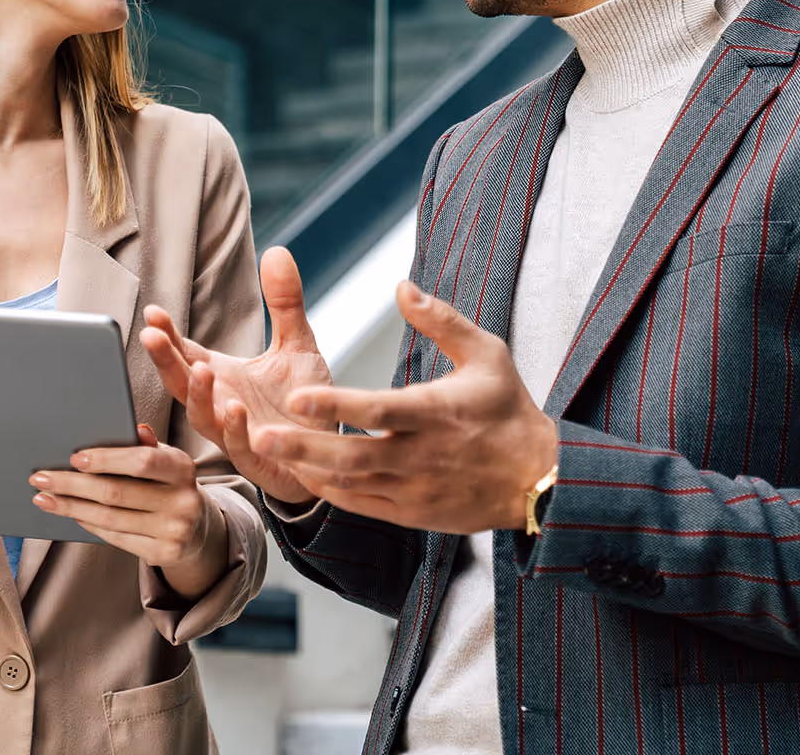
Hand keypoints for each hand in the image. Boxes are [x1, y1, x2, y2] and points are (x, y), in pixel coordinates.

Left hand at [29, 423, 226, 597]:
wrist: (197, 527)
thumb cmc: (170, 483)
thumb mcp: (166, 459)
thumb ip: (149, 445)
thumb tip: (134, 428)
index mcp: (183, 467)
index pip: (142, 461)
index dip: (106, 459)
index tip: (73, 458)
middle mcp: (183, 500)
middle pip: (117, 492)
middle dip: (73, 484)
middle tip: (40, 478)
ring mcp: (174, 530)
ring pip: (110, 518)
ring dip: (72, 507)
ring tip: (44, 498)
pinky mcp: (163, 553)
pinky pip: (116, 537)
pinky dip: (88, 524)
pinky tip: (71, 513)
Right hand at [141, 246, 333, 503]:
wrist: (332, 452)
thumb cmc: (304, 402)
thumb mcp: (297, 344)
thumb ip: (284, 303)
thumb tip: (277, 251)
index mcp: (223, 378)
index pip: (185, 354)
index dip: (167, 336)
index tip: (153, 312)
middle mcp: (222, 407)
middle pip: (182, 384)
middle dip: (165, 361)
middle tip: (151, 336)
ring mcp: (238, 437)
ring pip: (204, 420)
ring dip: (199, 396)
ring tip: (200, 369)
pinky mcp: (263, 461)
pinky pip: (241, 449)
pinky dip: (236, 431)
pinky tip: (237, 409)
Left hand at [252, 280, 558, 533]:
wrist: (539, 479)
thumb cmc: (509, 408)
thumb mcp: (487, 354)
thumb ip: (442, 320)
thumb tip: (402, 286)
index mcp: (438, 414)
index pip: (379, 410)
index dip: (336, 404)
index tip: (297, 394)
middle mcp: (422, 456)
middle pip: (354, 455)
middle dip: (304, 445)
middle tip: (260, 432)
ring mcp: (415, 490)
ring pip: (351, 484)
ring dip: (307, 467)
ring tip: (264, 448)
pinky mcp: (412, 513)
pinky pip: (362, 505)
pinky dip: (329, 491)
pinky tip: (301, 472)